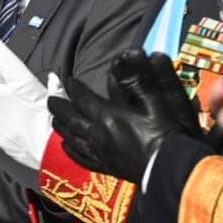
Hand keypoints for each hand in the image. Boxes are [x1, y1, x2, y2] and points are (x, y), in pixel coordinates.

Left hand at [48, 50, 200, 182]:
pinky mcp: (105, 167)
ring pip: (71, 137)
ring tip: (55, 118)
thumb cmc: (166, 134)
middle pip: (70, 118)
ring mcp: (99, 152)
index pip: (82, 98)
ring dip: (61, 125)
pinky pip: (81, 158)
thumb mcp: (155, 102)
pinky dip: (71, 150)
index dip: (73, 88)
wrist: (171, 169)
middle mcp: (97, 134)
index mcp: (106, 116)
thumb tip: (130, 52)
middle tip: (51, 98)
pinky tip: (66, 146)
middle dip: (59, 106)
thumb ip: (139, 78)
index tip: (68, 80)